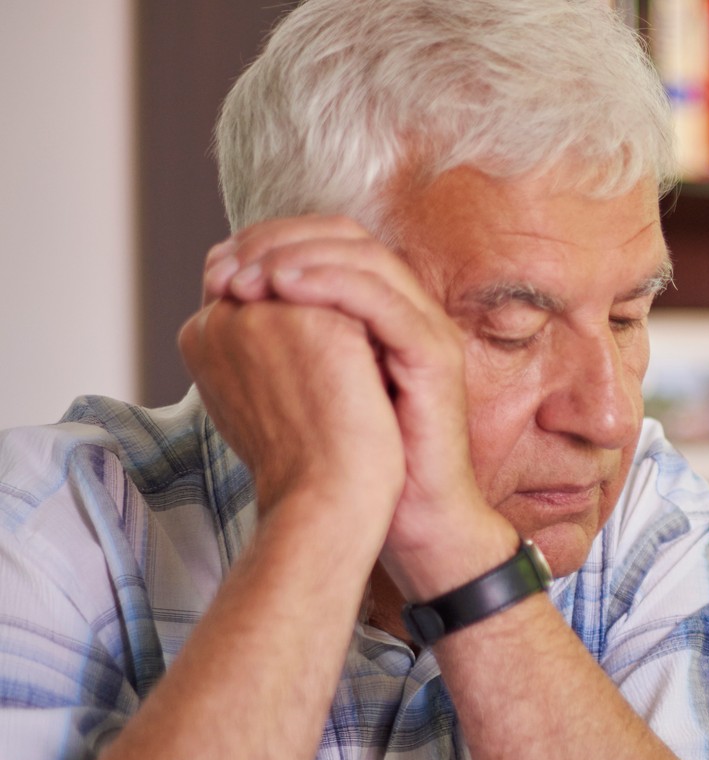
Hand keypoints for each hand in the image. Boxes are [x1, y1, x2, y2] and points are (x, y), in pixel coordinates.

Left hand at [201, 217, 510, 597]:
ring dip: (298, 257)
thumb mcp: (308, 387)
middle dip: (280, 241)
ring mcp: (428, 331)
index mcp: (383, 314)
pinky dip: (329, 284)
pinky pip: (382, 301)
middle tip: (229, 267)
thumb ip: (281, 343)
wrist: (410, 519)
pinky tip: (283, 290)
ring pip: (366, 259)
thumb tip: (223, 308)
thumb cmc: (360, 465)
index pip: (331, 243)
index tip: (219, 267)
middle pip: (349, 237)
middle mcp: (411, 312)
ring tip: (249, 279)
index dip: (273, 241)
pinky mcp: (436, 358)